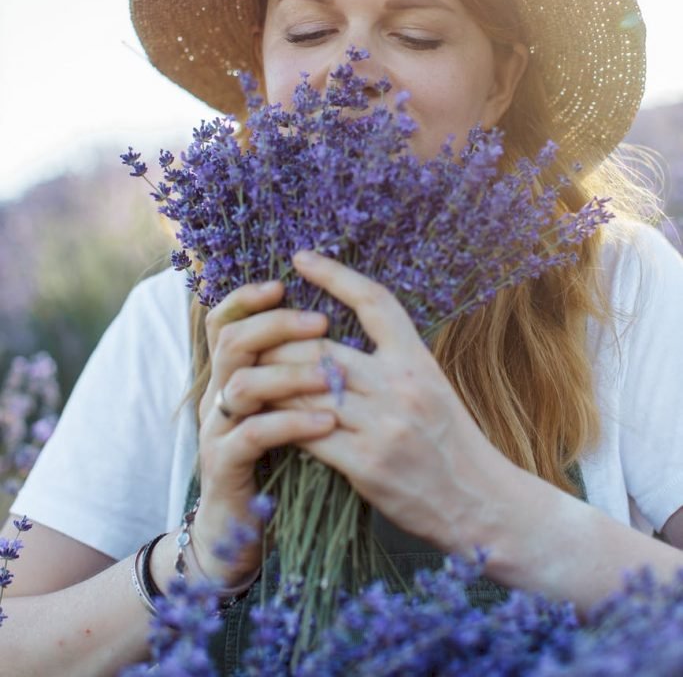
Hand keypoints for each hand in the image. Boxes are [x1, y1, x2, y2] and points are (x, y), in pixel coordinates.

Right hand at [193, 280, 336, 581]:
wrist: (241, 535)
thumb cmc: (277, 464)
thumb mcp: (284, 408)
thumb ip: (296, 371)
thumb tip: (334, 329)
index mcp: (232, 375)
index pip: (226, 321)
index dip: (248, 298)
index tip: (284, 283)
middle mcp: (217, 396)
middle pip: (232, 341)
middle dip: (277, 326)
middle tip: (321, 323)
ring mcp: (216, 432)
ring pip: (240, 385)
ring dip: (288, 375)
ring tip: (330, 376)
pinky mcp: (223, 468)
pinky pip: (250, 436)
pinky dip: (289, 424)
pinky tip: (324, 424)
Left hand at [261, 250, 511, 555]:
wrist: (481, 503)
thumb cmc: (451, 444)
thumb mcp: (431, 388)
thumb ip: (391, 364)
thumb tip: (338, 344)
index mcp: (417, 360)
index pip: (374, 300)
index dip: (335, 274)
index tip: (301, 257)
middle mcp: (401, 385)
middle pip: (321, 347)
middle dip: (278, 342)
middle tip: (250, 338)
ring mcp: (384, 425)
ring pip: (307, 388)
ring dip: (270, 383)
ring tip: (246, 376)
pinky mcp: (367, 465)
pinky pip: (308, 434)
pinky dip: (281, 424)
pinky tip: (263, 420)